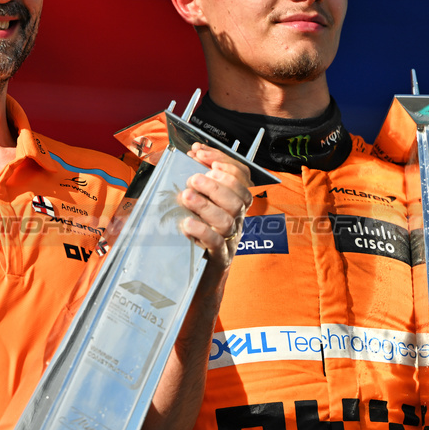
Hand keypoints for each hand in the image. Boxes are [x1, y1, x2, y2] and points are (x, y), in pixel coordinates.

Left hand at [177, 143, 251, 269]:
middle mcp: (237, 219)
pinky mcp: (218, 257)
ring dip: (207, 204)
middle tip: (194, 178)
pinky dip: (202, 230)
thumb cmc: (196, 234)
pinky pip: (217, 243)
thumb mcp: (198, 202)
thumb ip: (199, 179)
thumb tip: (193, 153)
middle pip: (239, 198)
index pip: (242, 176)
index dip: (225, 162)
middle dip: (216, 183)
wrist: (198, 276)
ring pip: (228, 219)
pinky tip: (186, 223)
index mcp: (236, 202)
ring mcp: (230, 239)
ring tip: (187, 196)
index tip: (202, 154)